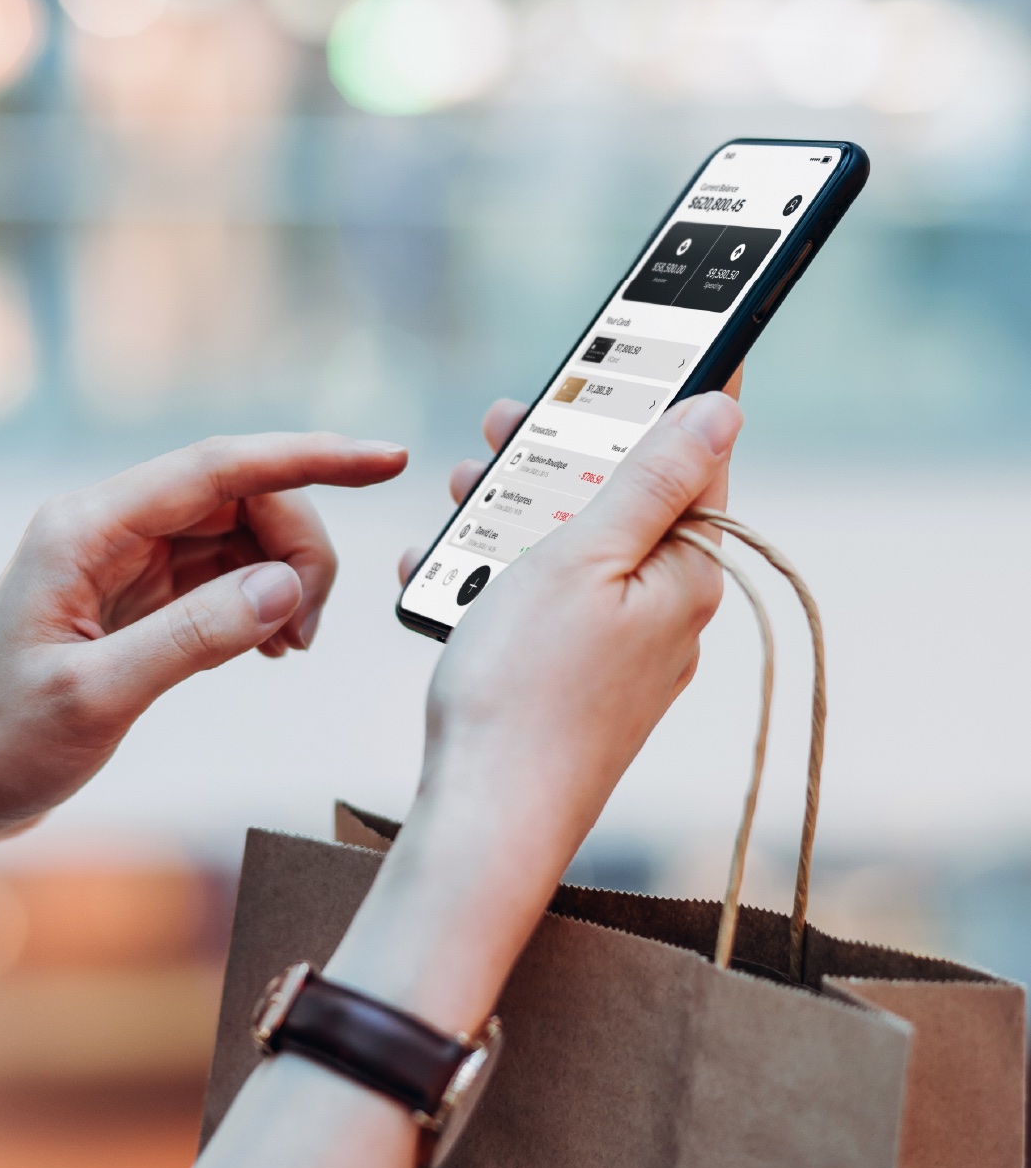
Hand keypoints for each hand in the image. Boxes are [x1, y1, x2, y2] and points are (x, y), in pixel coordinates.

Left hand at [0, 432, 406, 904]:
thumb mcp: (97, 695)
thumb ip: (195, 635)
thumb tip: (287, 586)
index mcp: (88, 528)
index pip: (220, 466)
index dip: (310, 456)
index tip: (384, 458)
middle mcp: (110, 528)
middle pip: (242, 498)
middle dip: (298, 549)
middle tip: (308, 630)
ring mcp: (126, 560)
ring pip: (241, 534)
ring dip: (284, 579)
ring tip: (289, 647)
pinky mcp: (140, 595)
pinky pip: (224, 574)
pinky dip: (261, 602)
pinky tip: (267, 647)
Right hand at [328, 390, 742, 1033]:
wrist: (486, 819)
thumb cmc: (526, 686)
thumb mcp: (584, 555)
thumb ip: (651, 478)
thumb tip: (720, 408)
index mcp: (686, 574)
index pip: (694, 462)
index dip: (664, 400)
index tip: (646, 348)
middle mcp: (668, 612)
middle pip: (623, 502)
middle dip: (560, 455)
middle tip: (504, 422)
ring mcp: (624, 652)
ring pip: (576, 551)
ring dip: (516, 514)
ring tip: (461, 492)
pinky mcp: (581, 681)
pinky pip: (548, 606)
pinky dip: (499, 578)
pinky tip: (446, 571)